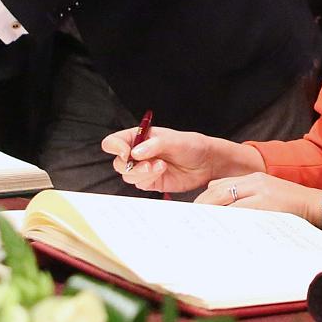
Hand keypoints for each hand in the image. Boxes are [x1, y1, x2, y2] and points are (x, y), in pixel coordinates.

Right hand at [102, 126, 256, 192]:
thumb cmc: (192, 145)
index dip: (115, 147)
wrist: (207, 163)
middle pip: (118, 162)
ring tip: (161, 166)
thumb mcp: (174, 140)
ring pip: (127, 175)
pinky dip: (148, 179)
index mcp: (139, 137)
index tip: (127, 153)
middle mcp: (138, 153)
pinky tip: (162, 172)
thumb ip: (154, 145)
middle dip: (131, 165)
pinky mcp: (151, 182)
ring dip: (142, 173)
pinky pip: (139, 184)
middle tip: (149, 163)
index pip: (114, 141)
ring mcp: (144, 168)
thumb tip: (134, 153)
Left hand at [197, 172, 319, 221]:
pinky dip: (227, 220)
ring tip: (198, 227)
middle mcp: (254, 182)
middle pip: (218, 191)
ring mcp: (260, 192)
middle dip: (202, 206)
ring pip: (226, 200)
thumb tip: (221, 203)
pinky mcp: (266, 204)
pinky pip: (239, 212)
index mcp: (254, 178)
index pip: (219, 185)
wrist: (317, 206)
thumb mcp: (268, 195)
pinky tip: (219, 230)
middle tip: (189, 221)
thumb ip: (246, 196)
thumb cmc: (293, 207)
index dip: (203, 199)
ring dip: (211, 214)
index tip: (192, 212)